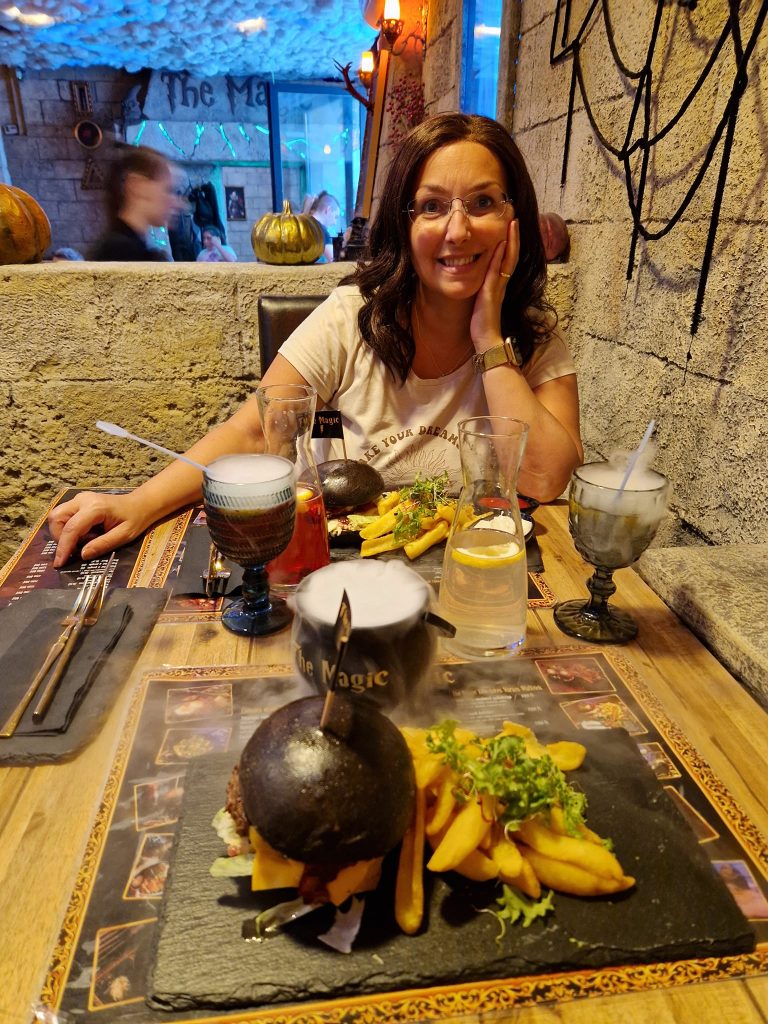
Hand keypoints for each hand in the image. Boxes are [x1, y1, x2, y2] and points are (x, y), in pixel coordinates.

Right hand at [49, 491, 149, 567]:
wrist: (139, 504)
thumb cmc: (134, 519)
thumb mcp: (124, 535)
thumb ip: (103, 544)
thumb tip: (83, 555)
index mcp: (95, 507)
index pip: (72, 528)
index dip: (64, 547)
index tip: (59, 563)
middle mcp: (83, 500)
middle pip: (56, 518)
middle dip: (60, 538)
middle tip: (76, 549)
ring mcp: (79, 499)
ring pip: (56, 516)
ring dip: (63, 533)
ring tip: (84, 540)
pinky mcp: (78, 502)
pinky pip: (63, 515)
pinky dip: (68, 528)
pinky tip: (85, 534)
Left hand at [470, 217, 519, 351]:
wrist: (487, 340)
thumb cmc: (483, 324)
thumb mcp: (484, 301)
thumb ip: (485, 289)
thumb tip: (481, 281)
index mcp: (499, 285)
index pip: (508, 260)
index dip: (511, 244)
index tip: (511, 228)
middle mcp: (502, 283)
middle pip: (512, 255)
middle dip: (514, 237)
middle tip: (515, 219)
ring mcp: (498, 287)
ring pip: (508, 260)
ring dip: (511, 241)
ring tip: (512, 224)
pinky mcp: (491, 293)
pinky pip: (496, 271)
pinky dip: (499, 257)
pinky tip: (500, 244)